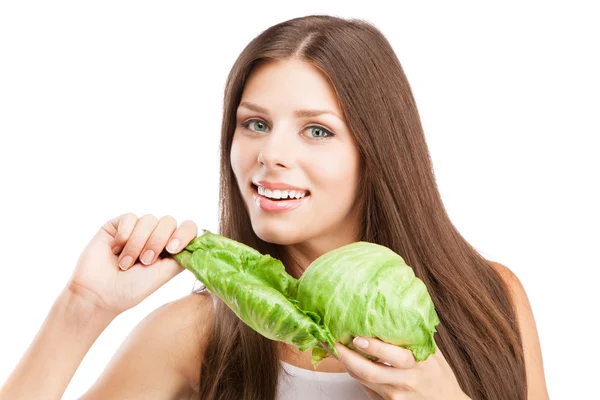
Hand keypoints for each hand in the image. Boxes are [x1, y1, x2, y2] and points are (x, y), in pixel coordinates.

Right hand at [66, 213, 197, 315]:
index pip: (188, 228)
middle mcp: (156, 236)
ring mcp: (138, 229)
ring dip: (137, 244)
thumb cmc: (131, 289)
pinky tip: (115, 250)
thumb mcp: (164, 275)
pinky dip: (124, 235)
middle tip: (144, 262)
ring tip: (126, 263)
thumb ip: (182, 256)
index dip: (184, 233)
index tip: (173, 248)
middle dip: (156, 242)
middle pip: (169, 221)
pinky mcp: (119, 224)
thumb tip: (199, 242)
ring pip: (149, 219)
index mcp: (171, 247)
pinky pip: (130, 217)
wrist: (98, 293)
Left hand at [334, 337, 469, 399]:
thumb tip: (396, 307)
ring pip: (364, 380)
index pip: (395, 356)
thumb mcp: (433, 354)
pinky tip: (346, 362)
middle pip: (371, 372)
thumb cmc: (439, 375)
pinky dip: (355, 374)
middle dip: (348, 357)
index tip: (358, 337)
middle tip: (332, 342)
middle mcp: (407, 381)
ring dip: (346, 364)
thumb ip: (415, 337)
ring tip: (331, 347)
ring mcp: (397, 395)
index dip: (374, 348)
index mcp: (419, 364)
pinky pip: (367, 389)